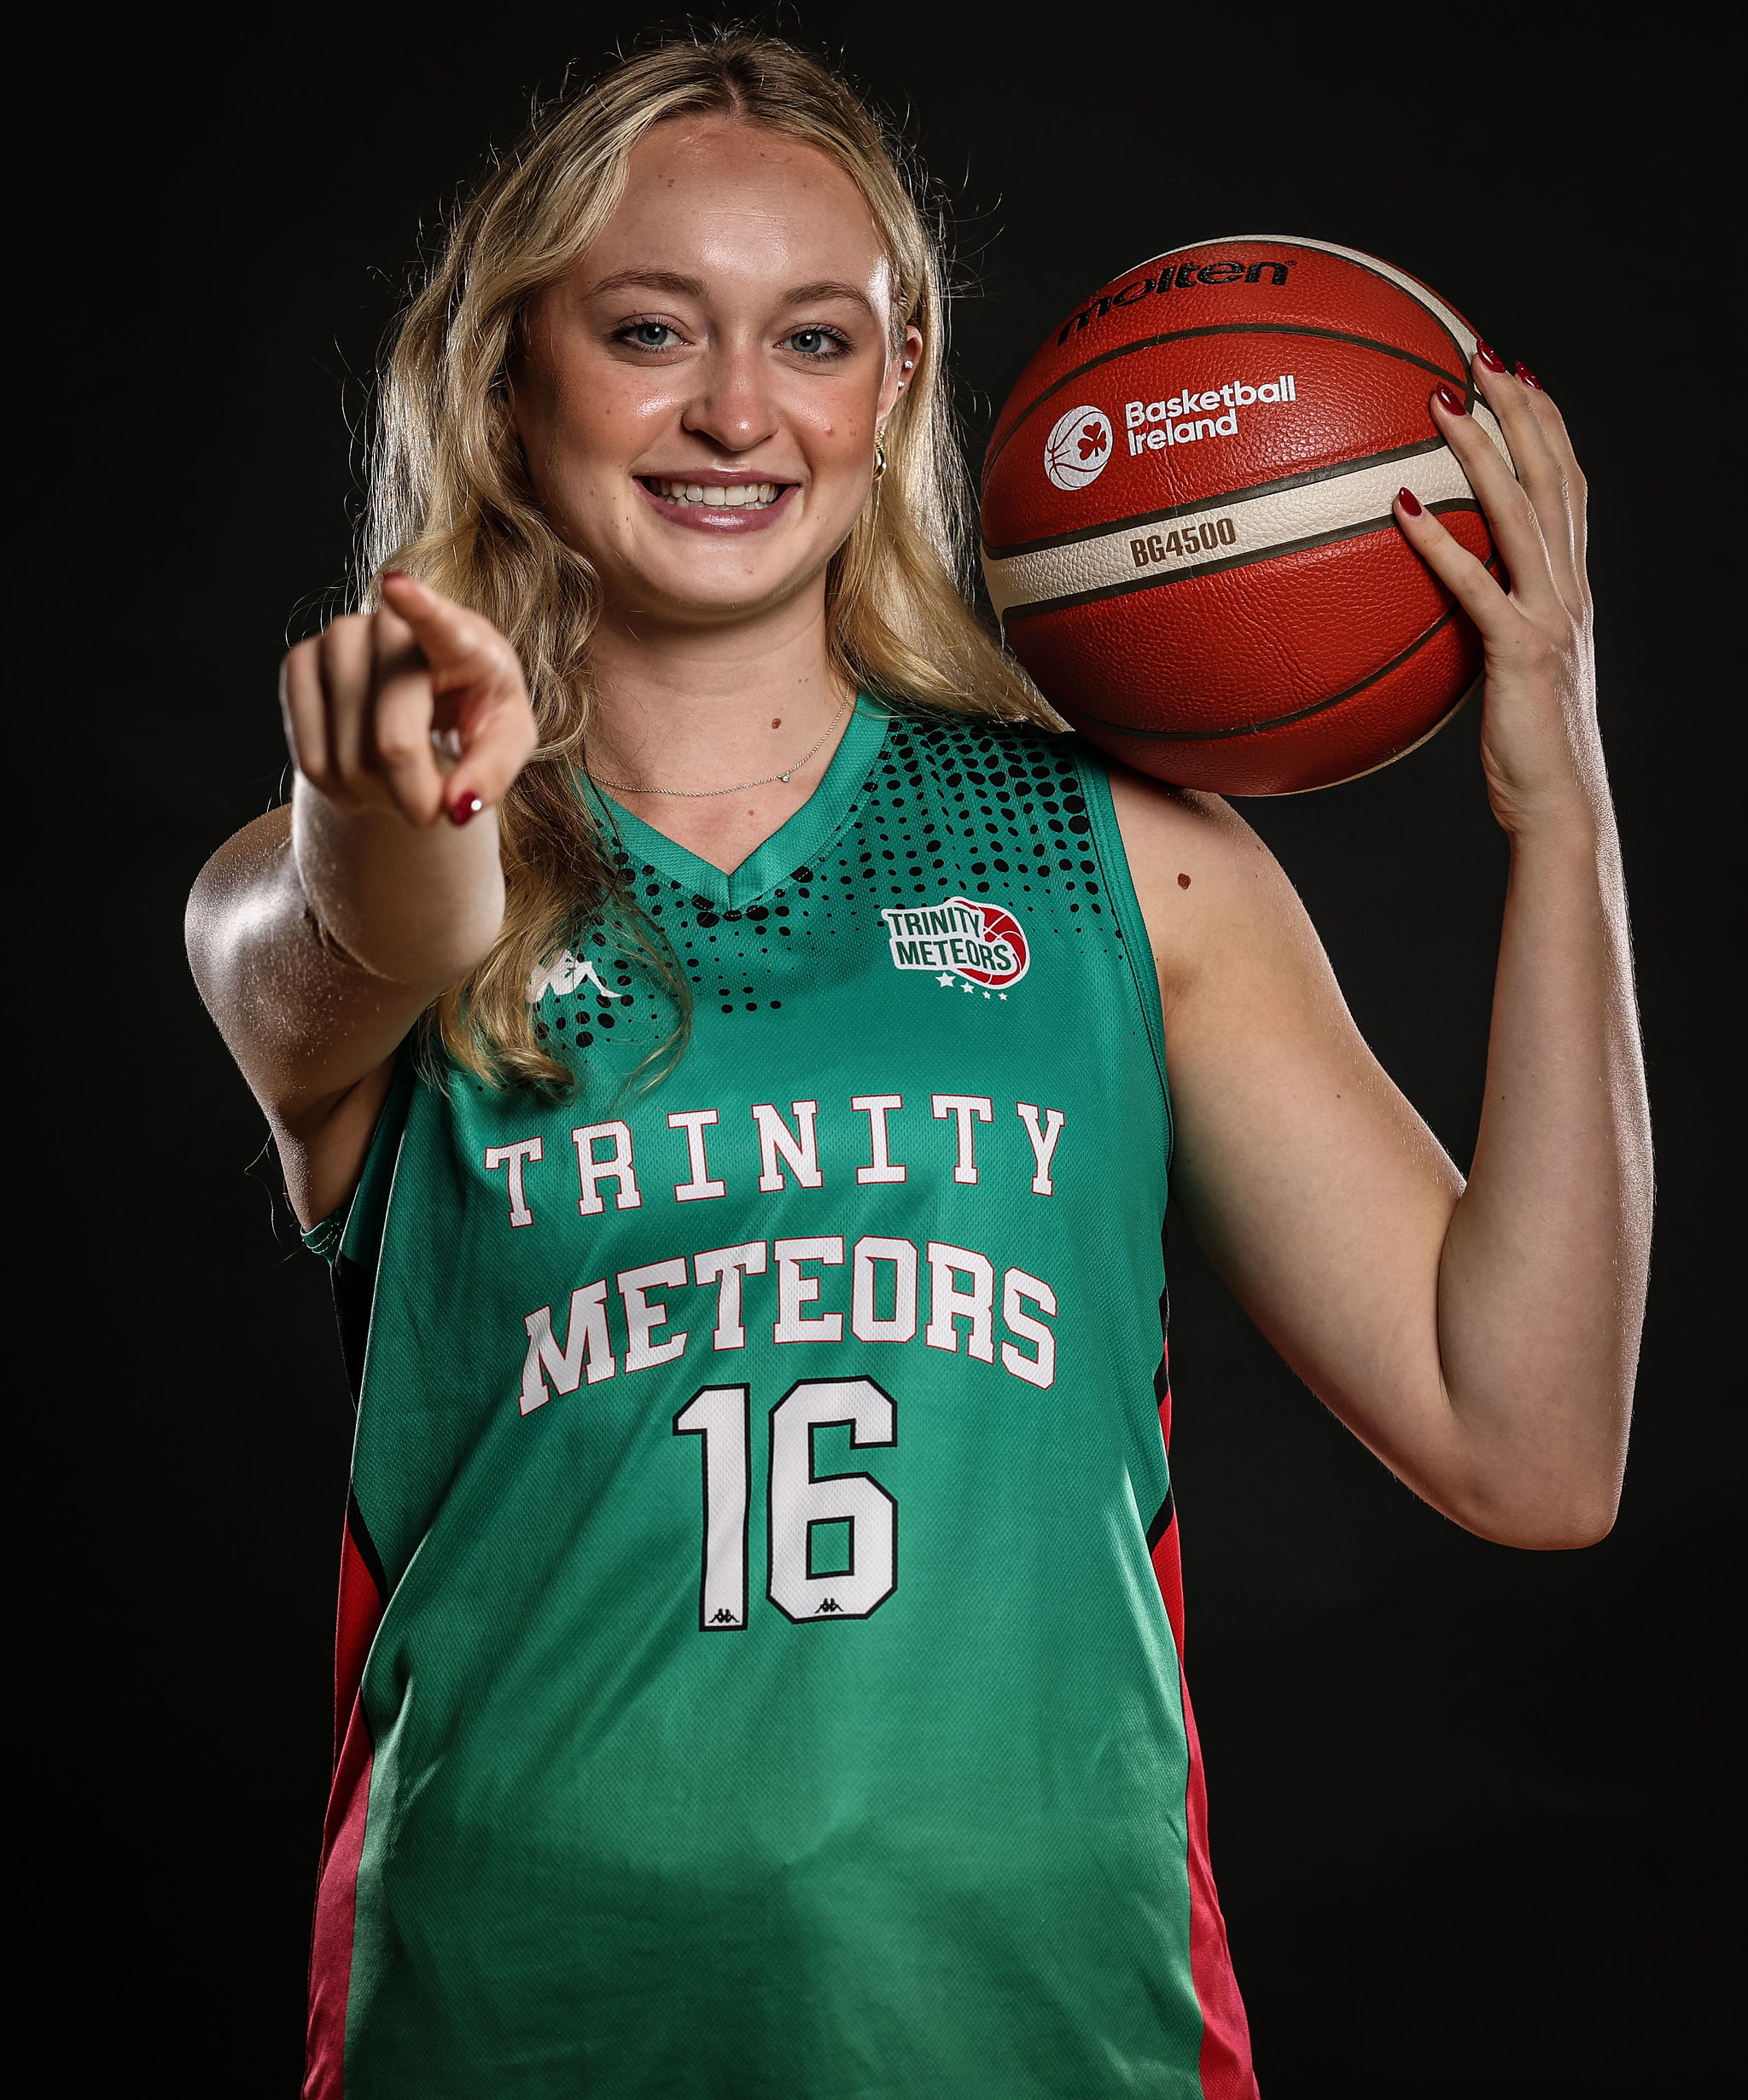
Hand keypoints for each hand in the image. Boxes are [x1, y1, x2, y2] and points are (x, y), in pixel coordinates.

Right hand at [279, 572, 538, 826]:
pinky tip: (363, 775)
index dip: (417, 606)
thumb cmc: (476, 712)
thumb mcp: (506, 742)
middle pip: (392, 742)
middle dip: (414, 795)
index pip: (437, 622)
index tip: (397, 587)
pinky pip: (311, 763)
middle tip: (432, 807)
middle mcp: (390, 626)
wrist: (428, 700)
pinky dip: (342, 792)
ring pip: (347, 761)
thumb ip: (492, 773)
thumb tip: (457, 807)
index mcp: (460, 637)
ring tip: (400, 777)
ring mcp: (337, 639)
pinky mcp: (298, 662)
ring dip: (378, 796)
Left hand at [1393, 355, 1599, 835]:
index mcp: (1570, 588)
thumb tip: (1433, 604)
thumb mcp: (1507, 675)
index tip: (1516, 373)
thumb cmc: (1527, 749)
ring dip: (1481, 448)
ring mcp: (1549, 616)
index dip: (1547, 423)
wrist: (1560, 804)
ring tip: (1442, 398)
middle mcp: (1568, 588)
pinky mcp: (1520, 651)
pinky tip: (1402, 507)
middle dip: (1519, 406)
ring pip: (1520, 511)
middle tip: (1480, 352)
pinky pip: (1476, 586)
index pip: (1567, 485)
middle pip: (1551, 474)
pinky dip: (1440, 543)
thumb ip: (1485, 629)